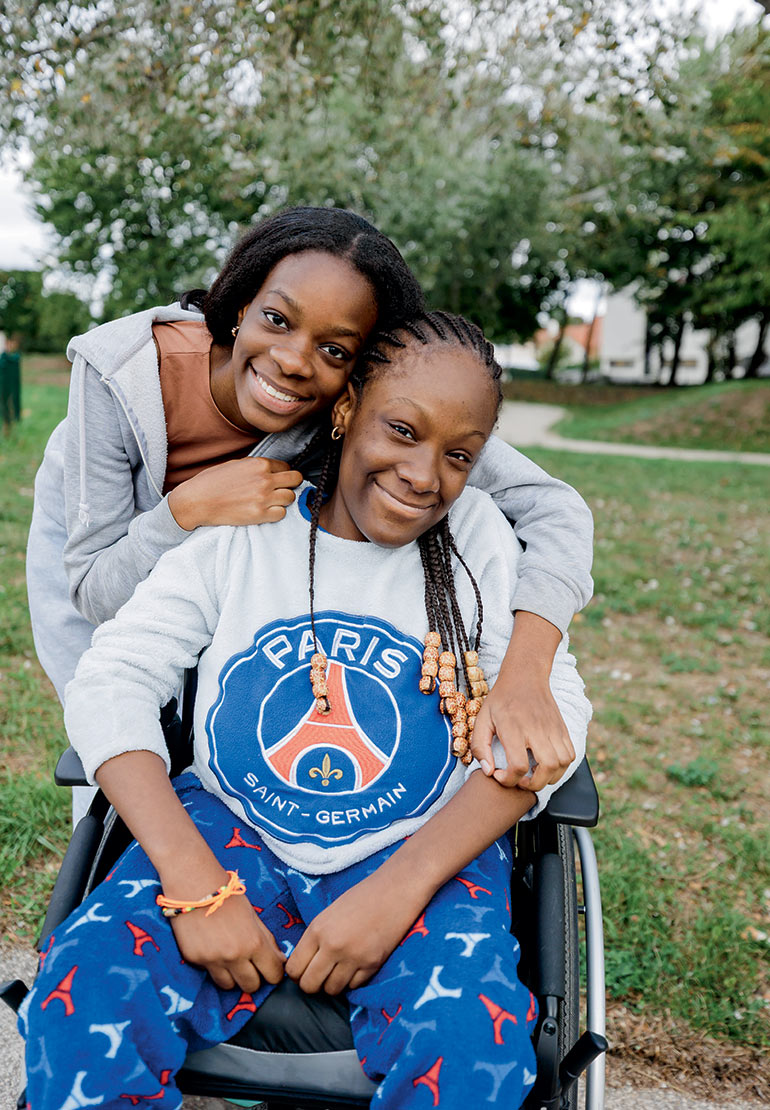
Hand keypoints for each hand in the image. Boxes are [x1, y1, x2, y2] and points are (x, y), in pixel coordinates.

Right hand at [168, 457, 302, 530]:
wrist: (197, 501)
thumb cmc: (212, 482)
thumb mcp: (236, 464)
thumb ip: (256, 467)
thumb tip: (272, 470)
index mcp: (259, 464)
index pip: (286, 467)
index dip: (282, 473)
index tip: (276, 479)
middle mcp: (265, 479)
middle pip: (295, 479)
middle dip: (290, 484)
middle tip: (281, 489)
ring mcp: (263, 498)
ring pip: (291, 497)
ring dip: (284, 499)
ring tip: (271, 501)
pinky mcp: (259, 515)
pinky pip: (282, 513)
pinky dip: (276, 513)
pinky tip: (265, 511)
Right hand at [170, 892, 285, 993]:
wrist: (195, 886)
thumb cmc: (228, 898)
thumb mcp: (253, 916)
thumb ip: (267, 940)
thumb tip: (280, 960)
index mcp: (254, 942)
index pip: (273, 974)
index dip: (273, 972)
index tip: (269, 968)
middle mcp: (235, 955)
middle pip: (251, 986)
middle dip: (254, 978)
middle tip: (250, 965)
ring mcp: (213, 960)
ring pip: (230, 987)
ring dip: (233, 977)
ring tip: (231, 960)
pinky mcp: (195, 961)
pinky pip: (210, 974)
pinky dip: (215, 968)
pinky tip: (214, 951)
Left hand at [285, 871, 425, 994]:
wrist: (395, 890)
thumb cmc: (362, 898)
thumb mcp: (330, 914)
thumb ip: (316, 939)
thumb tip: (304, 964)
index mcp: (317, 930)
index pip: (293, 969)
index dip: (297, 974)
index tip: (305, 971)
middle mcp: (332, 946)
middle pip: (309, 985)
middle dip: (313, 985)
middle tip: (321, 975)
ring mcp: (353, 957)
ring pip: (332, 990)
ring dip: (334, 984)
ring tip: (341, 969)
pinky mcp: (372, 964)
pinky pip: (354, 987)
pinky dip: (353, 980)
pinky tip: (357, 965)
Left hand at [471, 673, 574, 792]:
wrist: (525, 676)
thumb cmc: (501, 700)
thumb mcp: (482, 719)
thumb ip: (480, 747)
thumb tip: (489, 771)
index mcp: (514, 728)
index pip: (518, 765)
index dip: (509, 779)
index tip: (500, 775)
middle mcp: (537, 729)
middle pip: (547, 768)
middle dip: (534, 785)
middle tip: (521, 780)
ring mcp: (553, 729)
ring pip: (562, 764)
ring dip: (549, 777)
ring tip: (534, 774)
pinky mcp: (563, 729)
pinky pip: (570, 755)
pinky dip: (561, 767)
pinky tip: (545, 764)